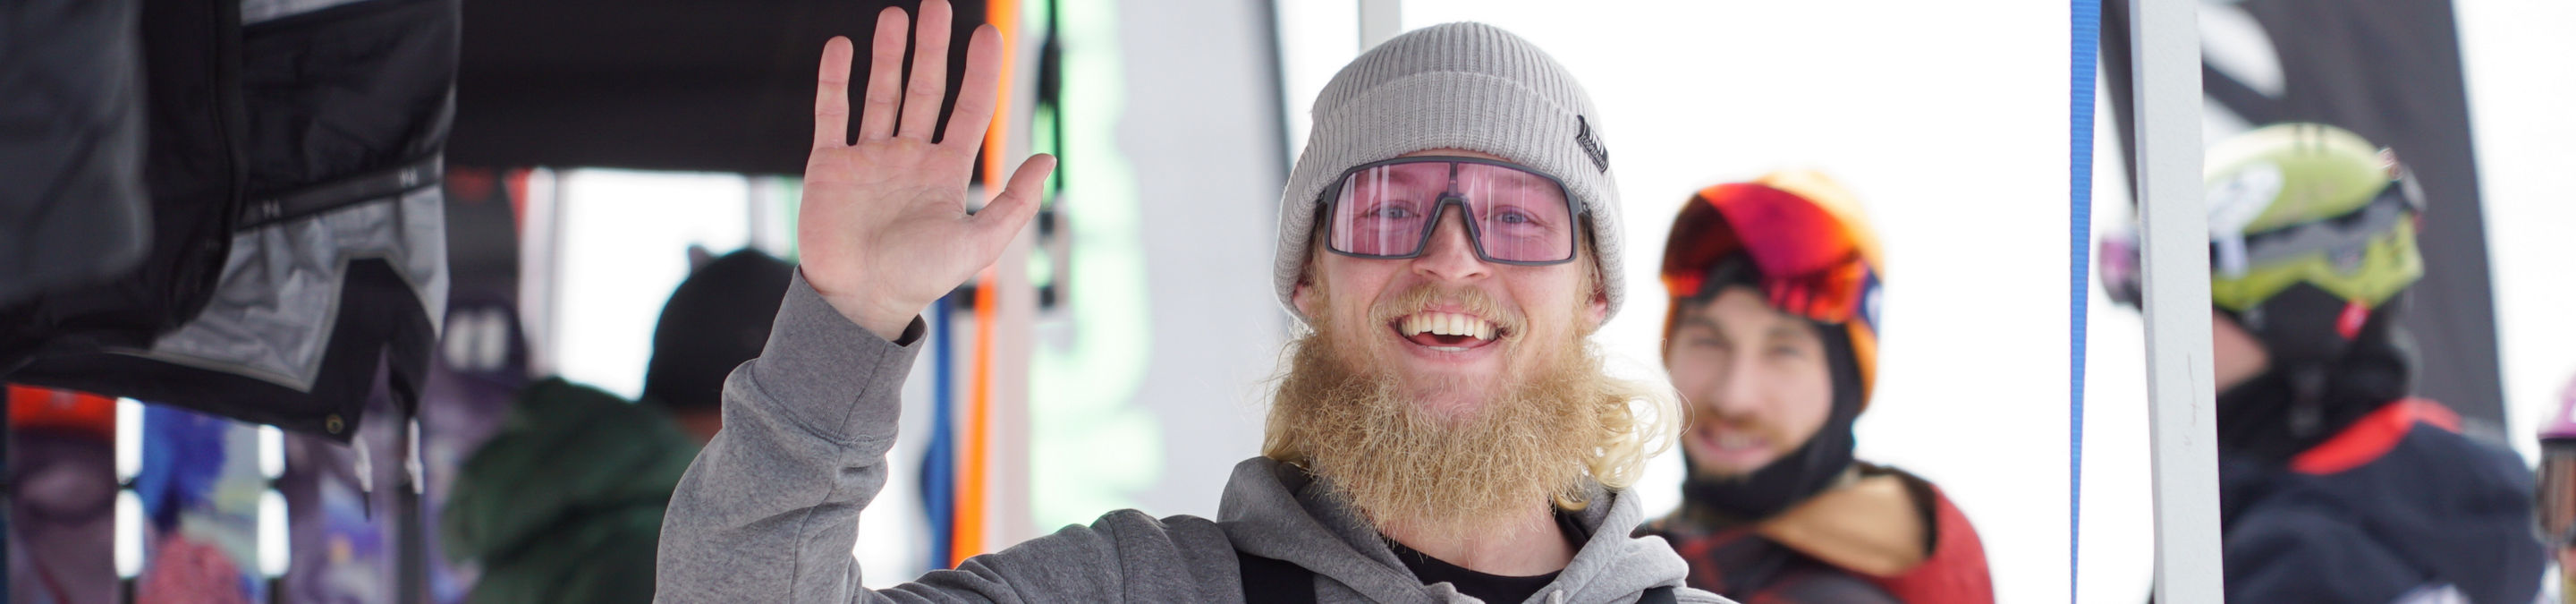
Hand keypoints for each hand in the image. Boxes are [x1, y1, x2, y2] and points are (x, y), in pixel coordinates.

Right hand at [797, 0, 1054, 339]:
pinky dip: (835, 80)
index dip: (980, 72)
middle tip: (936, 6)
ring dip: (887, 55)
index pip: (968, 109)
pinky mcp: (829, 165)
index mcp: (945, 172)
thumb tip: (1047, 159)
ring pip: (881, 93)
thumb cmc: (918, 279)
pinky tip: (843, 47)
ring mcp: (868, 157)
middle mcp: (909, 158)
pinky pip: (832, 113)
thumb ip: (1013, 203)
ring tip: (894, 16)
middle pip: (925, 89)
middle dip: (932, 48)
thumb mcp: (977, 243)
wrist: (858, 303)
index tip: (988, 34)